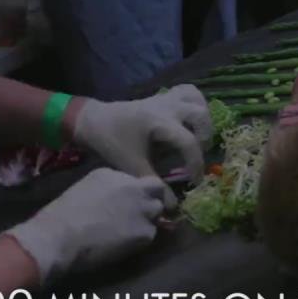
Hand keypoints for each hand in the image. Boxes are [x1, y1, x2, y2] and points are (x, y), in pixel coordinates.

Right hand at [5, 168, 170, 282]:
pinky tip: (125, 245)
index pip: (137, 178)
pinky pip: (151, 234)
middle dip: (151, 199)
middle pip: (156, 189)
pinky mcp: (145, 231)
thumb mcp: (84, 189)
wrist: (59, 236)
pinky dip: (141, 239)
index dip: (139, 190)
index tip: (132, 201)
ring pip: (157, 212)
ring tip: (130, 231)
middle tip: (139, 214)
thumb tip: (115, 199)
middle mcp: (133, 187)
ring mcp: (143, 208)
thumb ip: (107, 189)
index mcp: (113, 174)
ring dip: (147, 219)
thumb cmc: (61, 215)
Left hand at [73, 85, 210, 184]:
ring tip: (197, 137)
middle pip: (200, 116)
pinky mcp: (164, 96)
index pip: (189, 142)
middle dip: (203, 138)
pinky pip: (189, 91)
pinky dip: (196, 103)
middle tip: (195, 155)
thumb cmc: (112, 142)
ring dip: (203, 120)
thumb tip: (172, 207)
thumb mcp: (132, 165)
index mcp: (160, 122)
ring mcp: (167, 98)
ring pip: (198, 101)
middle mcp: (168, 106)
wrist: (94, 120)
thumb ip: (154, 183)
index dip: (196, 164)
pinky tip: (192, 118)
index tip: (194, 181)